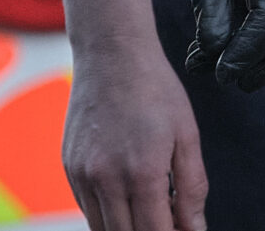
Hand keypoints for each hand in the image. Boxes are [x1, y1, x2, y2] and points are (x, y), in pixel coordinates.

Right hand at [64, 39, 207, 230]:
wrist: (111, 51)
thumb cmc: (154, 89)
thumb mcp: (186, 136)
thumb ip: (192, 189)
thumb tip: (195, 230)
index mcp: (142, 173)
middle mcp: (106, 179)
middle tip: (169, 223)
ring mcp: (83, 174)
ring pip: (103, 230)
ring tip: (150, 213)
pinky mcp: (69, 166)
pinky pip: (87, 209)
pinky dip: (107, 216)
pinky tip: (127, 199)